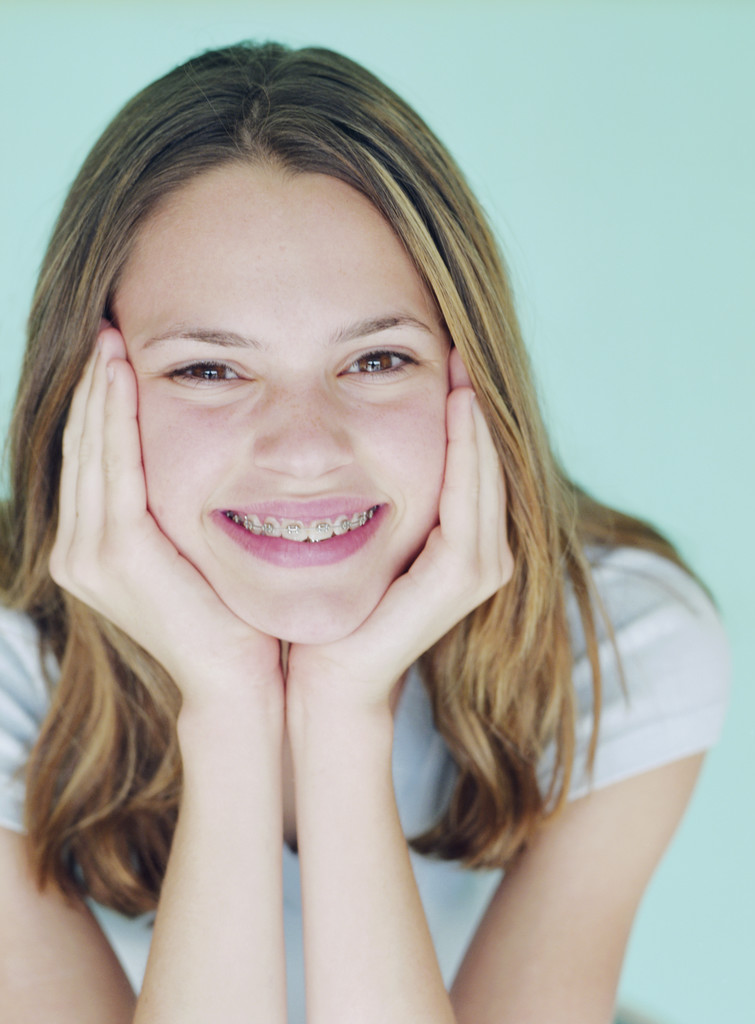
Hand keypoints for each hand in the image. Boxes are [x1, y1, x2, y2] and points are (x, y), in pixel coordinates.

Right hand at [50, 326, 282, 707]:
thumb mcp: (193, 552)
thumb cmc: (230, 614)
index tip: (114, 354)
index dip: (97, 405)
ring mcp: (89, 554)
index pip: (93, 461)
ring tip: (110, 338)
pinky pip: (114, 467)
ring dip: (98, 391)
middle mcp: (77, 552)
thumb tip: (196, 459)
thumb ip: (174, 510)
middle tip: (107, 329)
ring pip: (92, 450)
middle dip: (93, 387)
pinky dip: (114, 417)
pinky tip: (120, 375)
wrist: (239, 678)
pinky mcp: (115, 551)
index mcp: (91, 550)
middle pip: (83, 448)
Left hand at [285, 347, 513, 711]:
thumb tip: (352, 435)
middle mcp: (484, 552)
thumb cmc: (335, 602)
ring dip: (475, 420)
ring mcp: (481, 567)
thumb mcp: (362, 531)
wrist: (324, 671)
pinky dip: (467, 453)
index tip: (445, 353)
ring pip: (484, 474)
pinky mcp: (464, 577)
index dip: (463, 409)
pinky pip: (469, 501)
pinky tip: (457, 408)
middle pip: (487, 461)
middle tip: (458, 345)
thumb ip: (377, 488)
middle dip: (474, 402)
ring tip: (460, 365)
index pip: (472, 462)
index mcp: (462, 540)